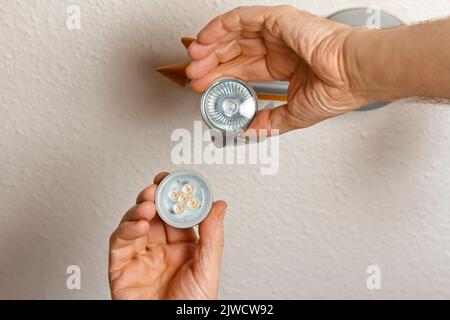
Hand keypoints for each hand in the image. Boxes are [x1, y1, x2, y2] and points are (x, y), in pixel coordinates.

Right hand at [108, 172, 227, 299]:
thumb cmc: (189, 309)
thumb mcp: (207, 271)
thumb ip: (212, 237)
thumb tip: (219, 206)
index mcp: (184, 247)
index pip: (179, 214)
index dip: (177, 195)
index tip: (178, 180)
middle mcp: (161, 249)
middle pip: (155, 214)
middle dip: (156, 197)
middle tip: (159, 185)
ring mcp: (140, 256)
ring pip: (136, 222)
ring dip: (140, 209)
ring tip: (149, 204)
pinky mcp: (120, 267)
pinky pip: (120, 242)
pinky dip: (126, 229)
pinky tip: (139, 224)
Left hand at [186, 5, 366, 133]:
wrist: (352, 75)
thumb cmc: (337, 90)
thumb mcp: (293, 114)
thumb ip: (269, 122)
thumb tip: (249, 132)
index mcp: (283, 66)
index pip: (243, 70)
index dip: (221, 78)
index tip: (204, 87)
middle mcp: (278, 47)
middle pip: (234, 52)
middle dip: (211, 65)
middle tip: (194, 76)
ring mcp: (277, 32)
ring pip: (233, 34)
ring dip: (211, 46)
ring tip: (195, 60)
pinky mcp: (277, 19)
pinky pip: (240, 18)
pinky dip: (219, 27)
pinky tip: (205, 40)